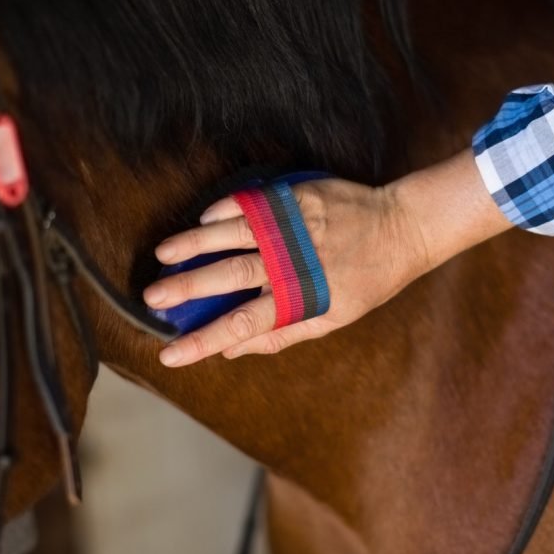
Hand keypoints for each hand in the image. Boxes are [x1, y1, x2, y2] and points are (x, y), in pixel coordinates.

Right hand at [144, 148, 510, 366]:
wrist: (402, 228)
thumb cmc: (367, 280)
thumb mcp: (332, 317)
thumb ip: (283, 334)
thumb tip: (236, 350)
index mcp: (298, 297)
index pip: (241, 325)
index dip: (203, 342)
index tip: (171, 356)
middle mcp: (290, 262)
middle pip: (227, 276)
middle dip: (185, 289)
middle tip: (151, 298)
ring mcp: (291, 226)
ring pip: (232, 234)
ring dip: (194, 244)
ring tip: (162, 255)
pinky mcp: (296, 197)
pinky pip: (251, 203)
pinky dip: (224, 211)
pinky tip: (202, 220)